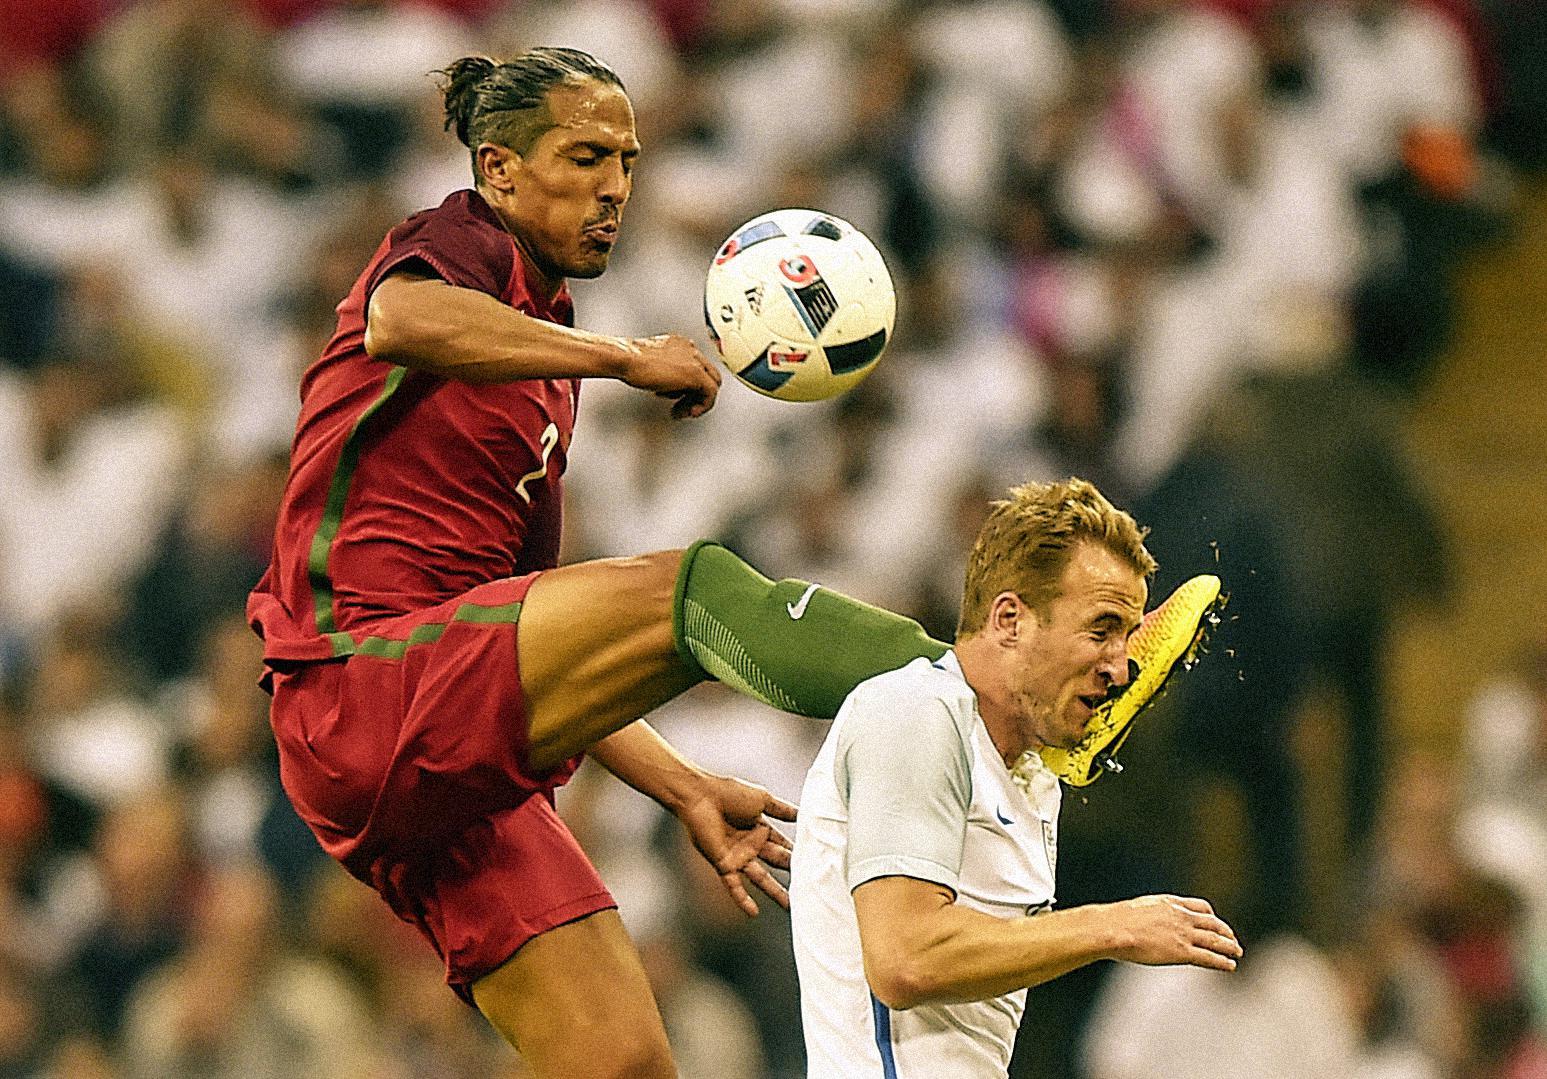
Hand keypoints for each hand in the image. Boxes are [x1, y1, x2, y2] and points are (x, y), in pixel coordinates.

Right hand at [620, 334, 721, 417]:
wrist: (625, 358)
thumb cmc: (629, 362)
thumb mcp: (651, 365)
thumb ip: (664, 372)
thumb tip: (668, 388)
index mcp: (680, 344)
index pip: (696, 366)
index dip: (687, 385)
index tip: (673, 396)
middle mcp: (691, 350)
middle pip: (708, 375)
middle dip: (696, 395)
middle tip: (682, 408)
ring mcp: (695, 360)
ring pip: (712, 384)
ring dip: (698, 403)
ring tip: (681, 413)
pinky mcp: (696, 374)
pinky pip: (711, 393)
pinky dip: (703, 406)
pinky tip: (689, 413)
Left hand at [674, 773, 796, 915]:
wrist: (700, 796)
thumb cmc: (728, 792)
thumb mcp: (762, 798)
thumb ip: (782, 809)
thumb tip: (802, 813)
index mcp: (759, 829)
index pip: (783, 844)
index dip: (797, 853)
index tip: (815, 863)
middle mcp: (750, 845)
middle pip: (776, 862)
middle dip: (792, 873)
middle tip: (810, 886)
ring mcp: (737, 856)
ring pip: (760, 878)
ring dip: (775, 892)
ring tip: (790, 906)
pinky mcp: (724, 864)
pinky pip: (734, 885)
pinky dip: (742, 899)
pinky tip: (753, 912)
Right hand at [1105, 894, 1241, 971]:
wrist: (1113, 928)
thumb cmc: (1116, 921)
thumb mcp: (1138, 910)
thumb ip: (1148, 916)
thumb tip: (1139, 923)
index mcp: (1171, 903)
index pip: (1201, 907)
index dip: (1212, 917)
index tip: (1216, 923)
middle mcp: (1181, 916)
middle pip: (1212, 923)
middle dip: (1225, 932)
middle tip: (1233, 940)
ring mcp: (1183, 934)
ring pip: (1215, 940)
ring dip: (1229, 946)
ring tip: (1237, 953)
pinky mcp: (1182, 952)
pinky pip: (1209, 957)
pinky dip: (1222, 962)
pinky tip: (1230, 966)